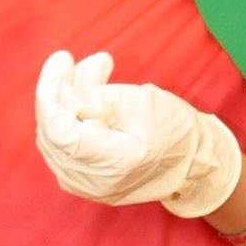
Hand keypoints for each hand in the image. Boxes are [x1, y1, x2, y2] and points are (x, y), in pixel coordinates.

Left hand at [35, 50, 241, 216]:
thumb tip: (61, 92)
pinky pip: (63, 145)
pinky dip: (71, 117)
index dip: (51, 91)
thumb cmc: (177, 131)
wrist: (194, 165)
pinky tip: (91, 95)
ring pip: (55, 136)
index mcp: (112, 163)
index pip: (59, 130)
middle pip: (52, 131)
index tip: (62, 59)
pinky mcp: (83, 181)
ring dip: (68, 100)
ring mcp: (85, 186)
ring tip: (97, 71)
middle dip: (61, 90)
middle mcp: (93, 182)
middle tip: (77, 60)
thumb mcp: (141, 103)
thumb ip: (96, 97)